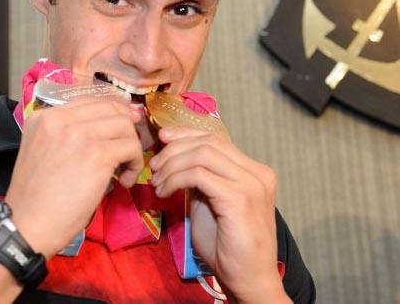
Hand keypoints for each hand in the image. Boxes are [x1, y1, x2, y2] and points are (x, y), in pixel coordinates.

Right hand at [5, 97, 144, 258]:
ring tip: (124, 170)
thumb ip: (63, 135)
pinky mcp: (96, 154)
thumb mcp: (40, 152)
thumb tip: (101, 129)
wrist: (27, 225)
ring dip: (132, 147)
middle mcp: (60, 119)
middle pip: (110, 108)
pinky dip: (134, 164)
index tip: (123, 127)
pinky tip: (124, 181)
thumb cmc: (34, 198)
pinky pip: (130, 147)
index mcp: (43, 117)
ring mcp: (78, 134)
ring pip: (124, 125)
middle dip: (127, 127)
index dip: (112, 111)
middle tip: (129, 149)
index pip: (89, 101)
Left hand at [149, 127, 287, 302]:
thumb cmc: (228, 246)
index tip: (162, 139)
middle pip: (208, 141)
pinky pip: (198, 175)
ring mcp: (251, 184)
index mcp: (254, 171)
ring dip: (172, 165)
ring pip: (202, 154)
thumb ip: (201, 178)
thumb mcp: (210, 202)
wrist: (248, 279)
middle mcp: (257, 172)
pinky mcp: (239, 198)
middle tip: (154, 167)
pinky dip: (176, 179)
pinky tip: (165, 192)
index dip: (185, 134)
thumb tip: (176, 157)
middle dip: (174, 149)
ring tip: (158, 182)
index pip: (216, 138)